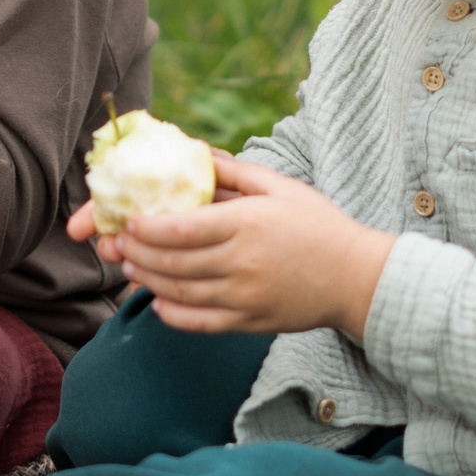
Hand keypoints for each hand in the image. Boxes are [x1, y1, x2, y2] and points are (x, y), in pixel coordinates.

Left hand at [114, 153, 395, 338]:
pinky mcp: (250, 323)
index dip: (146, 227)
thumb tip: (196, 153)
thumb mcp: (281, 187)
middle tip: (117, 243)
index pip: (181, 228)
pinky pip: (200, 323)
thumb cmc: (319, 225)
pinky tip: (157, 303)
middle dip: (137, 252)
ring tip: (129, 266)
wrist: (358, 278)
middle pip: (172, 261)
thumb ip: (235, 173)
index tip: (128, 220)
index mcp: (247, 224)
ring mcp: (245, 297)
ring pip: (180, 292)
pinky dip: (172, 315)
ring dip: (147, 280)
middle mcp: (242, 263)